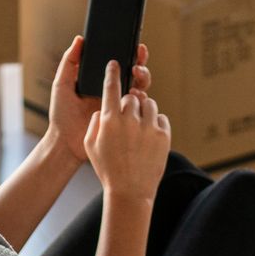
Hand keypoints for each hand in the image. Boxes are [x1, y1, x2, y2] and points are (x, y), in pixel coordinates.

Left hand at [48, 37, 149, 163]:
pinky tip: (136, 93)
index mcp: (99, 80)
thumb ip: (69, 62)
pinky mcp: (124, 117)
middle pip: (133, 71)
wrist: (65, 143)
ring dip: (143, 76)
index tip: (134, 44)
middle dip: (140, 61)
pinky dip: (141, 96)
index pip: (118, 62)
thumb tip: (79, 39)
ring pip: (139, 85)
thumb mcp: (62, 84)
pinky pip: (138, 106)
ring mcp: (119, 103)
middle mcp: (112, 90)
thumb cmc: (62, 114)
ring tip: (136, 73)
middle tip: (138, 58)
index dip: (128, 52)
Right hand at [84, 60, 169, 203]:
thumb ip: (95, 123)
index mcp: (109, 120)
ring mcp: (148, 127)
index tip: (114, 63)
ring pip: (148, 103)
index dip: (112, 73)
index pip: (111, 87)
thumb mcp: (90, 146)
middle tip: (127, 119)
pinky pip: (161, 118)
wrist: (130, 191)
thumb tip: (103, 110)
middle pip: (131, 97)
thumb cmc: (108, 169)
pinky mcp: (163, 135)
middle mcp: (129, 120)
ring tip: (139, 127)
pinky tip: (148, 136)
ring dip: (143, 111)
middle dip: (129, 104)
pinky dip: (155, 123)